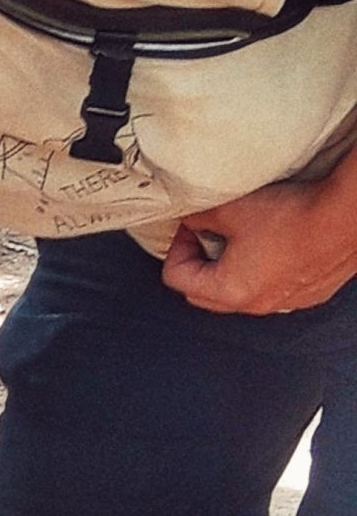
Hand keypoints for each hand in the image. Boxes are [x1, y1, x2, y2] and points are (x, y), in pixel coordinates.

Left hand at [163, 176, 356, 314]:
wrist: (346, 216)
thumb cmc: (291, 215)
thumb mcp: (230, 210)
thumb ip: (198, 218)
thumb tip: (188, 221)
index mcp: (231, 290)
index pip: (177, 279)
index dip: (176, 248)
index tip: (192, 226)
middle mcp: (257, 305)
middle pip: (204, 295)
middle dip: (197, 265)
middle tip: (205, 235)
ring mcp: (287, 303)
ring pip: (240, 295)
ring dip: (230, 271)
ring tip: (239, 240)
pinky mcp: (311, 294)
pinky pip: (273, 291)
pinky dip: (262, 274)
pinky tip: (272, 247)